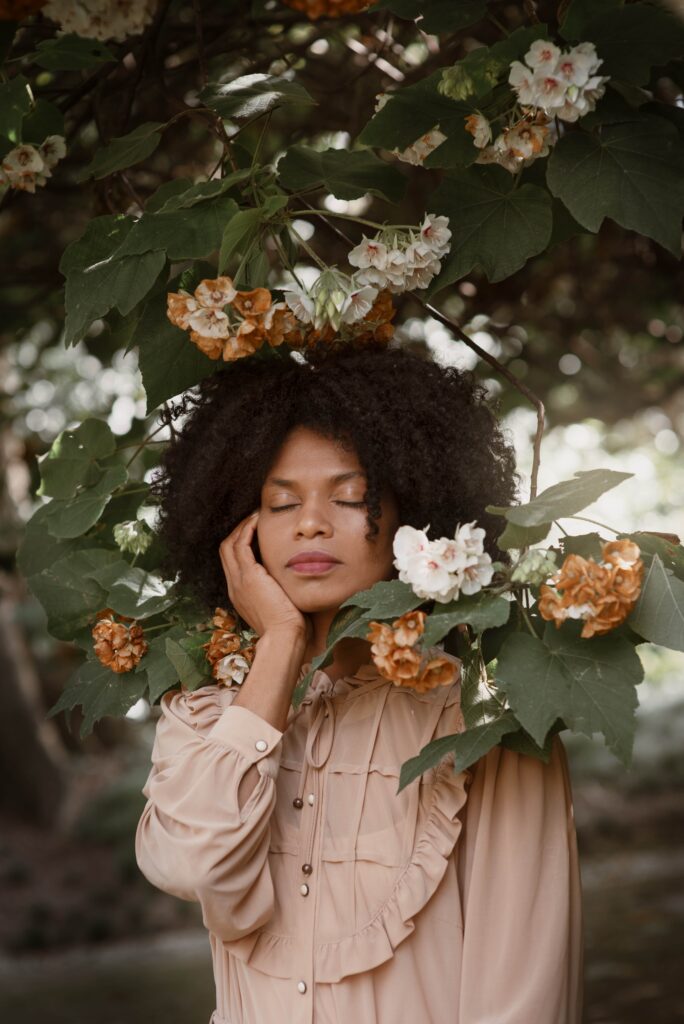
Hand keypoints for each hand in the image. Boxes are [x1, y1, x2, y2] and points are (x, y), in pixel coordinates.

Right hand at [218, 510, 311, 643]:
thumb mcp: (278, 606)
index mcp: (240, 594)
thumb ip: (278, 592)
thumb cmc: (288, 627)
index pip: (233, 562)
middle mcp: (234, 586)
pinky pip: (240, 545)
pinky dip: (245, 531)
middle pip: (225, 550)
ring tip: (254, 516)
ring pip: (229, 545)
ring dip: (241, 527)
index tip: (254, 533)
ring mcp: (238, 581)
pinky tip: (256, 522)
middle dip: (237, 531)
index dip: (240, 544)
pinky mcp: (249, 576)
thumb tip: (292, 582)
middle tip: (252, 519)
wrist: (284, 638)